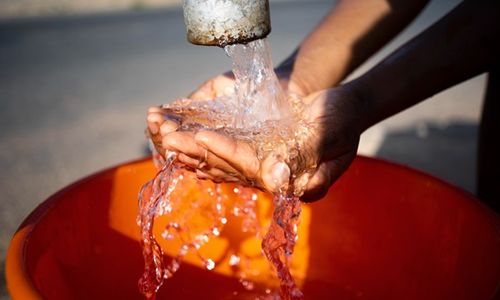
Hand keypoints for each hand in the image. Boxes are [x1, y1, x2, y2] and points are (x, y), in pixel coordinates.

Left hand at [148, 86, 362, 201]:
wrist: (344, 108)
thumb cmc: (343, 118)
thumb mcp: (330, 133)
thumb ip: (305, 155)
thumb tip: (275, 178)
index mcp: (296, 183)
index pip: (254, 169)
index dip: (227, 153)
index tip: (202, 137)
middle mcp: (276, 181)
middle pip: (232, 169)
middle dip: (199, 154)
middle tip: (169, 140)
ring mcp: (266, 169)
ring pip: (224, 164)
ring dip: (195, 153)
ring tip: (167, 141)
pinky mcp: (259, 156)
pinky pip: (228, 155)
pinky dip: (206, 149)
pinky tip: (185, 144)